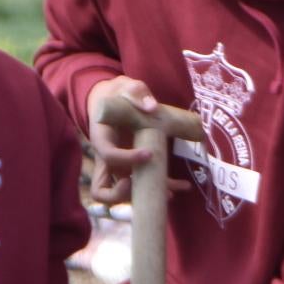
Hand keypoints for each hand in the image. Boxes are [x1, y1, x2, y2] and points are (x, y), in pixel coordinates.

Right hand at [85, 75, 159, 202]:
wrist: (115, 100)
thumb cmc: (119, 95)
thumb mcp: (126, 87)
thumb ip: (137, 93)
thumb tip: (152, 107)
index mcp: (101, 137)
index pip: (108, 155)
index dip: (126, 159)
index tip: (149, 154)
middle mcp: (106, 158)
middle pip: (102, 189)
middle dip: (122, 194)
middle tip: (145, 184)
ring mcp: (119, 167)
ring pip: (123, 193)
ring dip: (144, 197)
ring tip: (170, 192)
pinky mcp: (134, 169)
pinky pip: (144, 186)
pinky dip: (161, 188)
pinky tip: (182, 186)